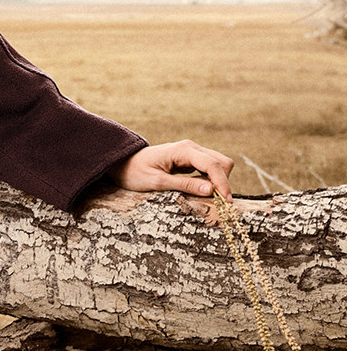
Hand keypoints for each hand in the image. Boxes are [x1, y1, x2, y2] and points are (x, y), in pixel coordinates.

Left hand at [110, 140, 233, 205]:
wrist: (122, 164)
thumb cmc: (135, 173)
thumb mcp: (157, 182)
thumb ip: (184, 185)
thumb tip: (210, 190)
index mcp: (183, 150)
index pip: (213, 165)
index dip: (223, 183)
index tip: (226, 202)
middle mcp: (191, 148)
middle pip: (222, 162)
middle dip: (224, 181)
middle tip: (218, 203)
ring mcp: (192, 152)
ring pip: (218, 164)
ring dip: (219, 181)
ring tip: (211, 199)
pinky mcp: (190, 160)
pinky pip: (209, 168)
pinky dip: (212, 180)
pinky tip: (203, 191)